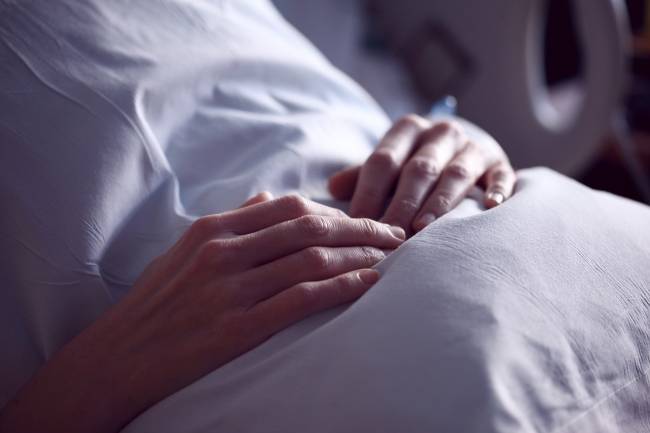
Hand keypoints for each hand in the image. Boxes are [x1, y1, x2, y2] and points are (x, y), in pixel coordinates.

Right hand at [0, 193, 404, 432]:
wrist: (118, 358)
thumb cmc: (155, 304)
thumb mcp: (184, 250)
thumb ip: (231, 221)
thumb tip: (267, 196)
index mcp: (212, 228)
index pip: (289, 206)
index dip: (336, 211)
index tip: (363, 221)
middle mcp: (223, 251)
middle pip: (310, 226)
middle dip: (362, 228)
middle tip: (395, 235)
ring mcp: (230, 289)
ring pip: (313, 259)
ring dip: (361, 256)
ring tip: (392, 259)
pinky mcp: (237, 328)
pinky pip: (303, 299)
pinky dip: (343, 287)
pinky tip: (369, 285)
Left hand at [328, 114, 515, 232]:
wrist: (463, 148)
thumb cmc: (414, 164)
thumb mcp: (388, 163)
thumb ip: (362, 176)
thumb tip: (332, 188)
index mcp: (408, 129)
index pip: (383, 160)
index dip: (369, 193)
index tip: (356, 224)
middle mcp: (441, 133)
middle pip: (419, 170)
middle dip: (402, 205)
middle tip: (388, 237)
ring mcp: (473, 147)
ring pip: (455, 175)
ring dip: (439, 204)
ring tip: (423, 230)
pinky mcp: (499, 163)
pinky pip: (500, 176)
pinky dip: (497, 190)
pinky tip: (490, 207)